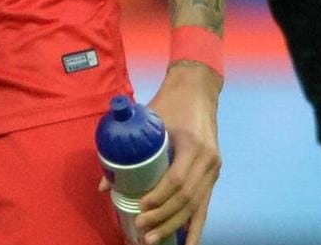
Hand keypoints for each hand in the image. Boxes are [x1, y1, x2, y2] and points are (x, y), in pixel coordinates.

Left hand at [135, 62, 222, 243]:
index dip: (159, 197)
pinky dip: (196, 225)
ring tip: (156, 239)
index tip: (141, 208)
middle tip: (144, 231)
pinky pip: (205, 205)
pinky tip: (189, 243)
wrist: (197, 90)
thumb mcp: (148, 119)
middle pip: (186, 198)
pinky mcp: (214, 174)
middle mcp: (208, 160)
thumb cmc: (169, 103)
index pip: (176, 180)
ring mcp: (214, 169)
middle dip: (164, 218)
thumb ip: (127, 148)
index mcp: (192, 146)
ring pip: (197, 205)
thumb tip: (105, 183)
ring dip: (177, 226)